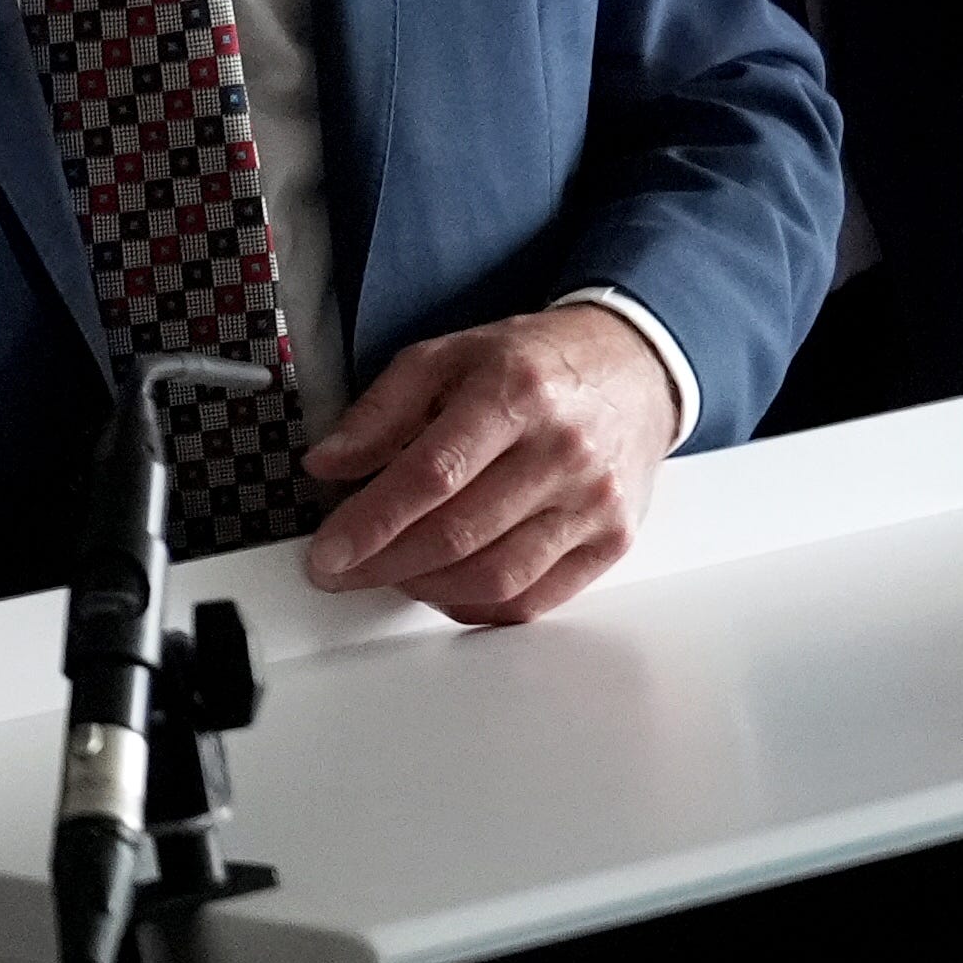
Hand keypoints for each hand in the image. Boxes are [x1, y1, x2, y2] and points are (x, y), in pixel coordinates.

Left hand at [299, 307, 682, 623]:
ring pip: (495, 578)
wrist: (634, 369)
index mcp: (515, 393)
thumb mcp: (448, 356)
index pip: (432, 475)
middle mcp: (562, 450)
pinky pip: (534, 600)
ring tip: (391, 575)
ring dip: (426, 589)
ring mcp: (593, 501)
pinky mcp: (612, 540)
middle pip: (458, 534)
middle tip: (341, 571)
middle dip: (383, 565)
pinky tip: (445, 589)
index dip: (370, 523)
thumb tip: (328, 465)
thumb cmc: (536, 365)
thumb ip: (382, 410)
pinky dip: (477, 606)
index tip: (328, 551)